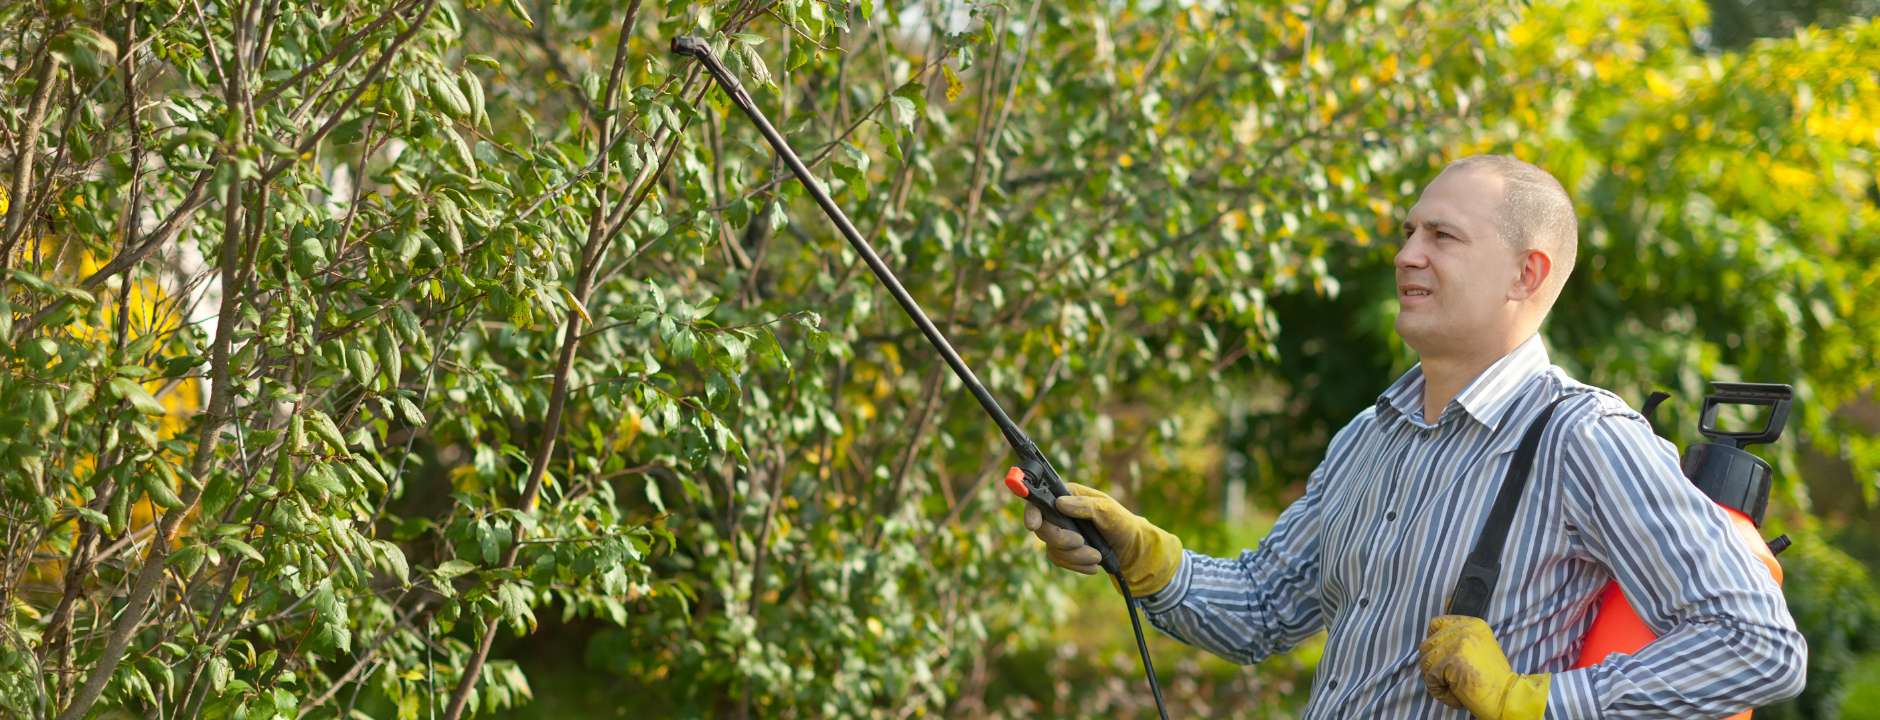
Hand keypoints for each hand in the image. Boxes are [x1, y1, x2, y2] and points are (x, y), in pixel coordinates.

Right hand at [1022, 482, 1183, 595]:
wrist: (1130, 549)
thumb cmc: (1121, 523)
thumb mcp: (1108, 511)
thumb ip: (1086, 507)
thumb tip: (1060, 503)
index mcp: (1068, 496)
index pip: (1039, 501)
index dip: (1032, 512)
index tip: (1033, 525)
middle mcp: (1059, 513)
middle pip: (1043, 529)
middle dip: (1063, 540)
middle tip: (1082, 543)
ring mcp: (1060, 533)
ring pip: (1052, 548)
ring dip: (1076, 556)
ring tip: (1097, 556)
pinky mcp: (1063, 550)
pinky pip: (1059, 560)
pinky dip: (1077, 565)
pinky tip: (1093, 564)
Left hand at [1419, 615, 1549, 719]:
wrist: (1507, 696)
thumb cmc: (1495, 679)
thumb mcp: (1481, 647)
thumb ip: (1460, 640)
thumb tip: (1434, 641)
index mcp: (1472, 624)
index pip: (1437, 623)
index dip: (1433, 641)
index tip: (1440, 656)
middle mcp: (1464, 630)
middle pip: (1428, 644)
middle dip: (1433, 665)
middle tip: (1448, 679)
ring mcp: (1456, 644)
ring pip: (1426, 661)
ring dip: (1435, 679)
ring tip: (1454, 688)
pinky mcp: (1450, 661)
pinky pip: (1430, 678)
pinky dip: (1439, 692)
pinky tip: (1456, 697)